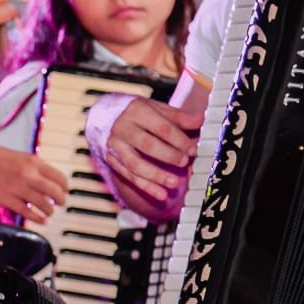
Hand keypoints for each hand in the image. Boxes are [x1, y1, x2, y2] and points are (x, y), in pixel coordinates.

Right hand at [0, 144, 68, 223]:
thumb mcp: (22, 157)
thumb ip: (37, 167)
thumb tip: (51, 180)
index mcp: (33, 162)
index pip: (59, 177)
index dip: (65, 187)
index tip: (65, 191)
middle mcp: (28, 175)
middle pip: (54, 192)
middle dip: (61, 200)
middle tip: (60, 203)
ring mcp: (18, 188)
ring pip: (43, 204)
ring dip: (50, 211)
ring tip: (49, 212)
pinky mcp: (8, 200)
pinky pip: (28, 212)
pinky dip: (38, 218)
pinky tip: (42, 220)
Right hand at [85, 94, 201, 220]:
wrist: (103, 116)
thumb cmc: (135, 112)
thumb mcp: (156, 108)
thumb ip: (178, 117)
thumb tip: (200, 121)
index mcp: (137, 111)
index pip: (162, 128)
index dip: (179, 140)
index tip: (193, 149)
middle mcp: (123, 128)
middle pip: (147, 145)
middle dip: (168, 156)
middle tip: (185, 162)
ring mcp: (114, 145)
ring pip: (135, 164)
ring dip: (156, 176)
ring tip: (174, 184)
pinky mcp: (111, 159)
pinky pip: (129, 176)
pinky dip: (145, 187)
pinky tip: (160, 195)